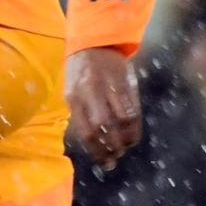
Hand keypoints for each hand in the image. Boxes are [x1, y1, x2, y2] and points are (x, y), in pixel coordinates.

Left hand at [67, 47, 143, 169]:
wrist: (95, 42)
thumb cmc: (79, 71)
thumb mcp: (71, 91)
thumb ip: (78, 114)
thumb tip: (91, 141)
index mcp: (75, 97)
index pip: (86, 131)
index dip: (97, 151)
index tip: (104, 163)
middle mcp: (92, 93)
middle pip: (105, 127)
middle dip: (112, 147)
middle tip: (116, 157)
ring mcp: (111, 87)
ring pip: (122, 120)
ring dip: (125, 139)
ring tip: (125, 148)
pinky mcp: (127, 84)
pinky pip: (133, 110)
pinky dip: (135, 127)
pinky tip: (134, 136)